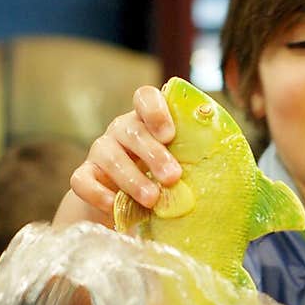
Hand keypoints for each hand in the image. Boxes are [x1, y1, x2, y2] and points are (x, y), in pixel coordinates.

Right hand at [57, 86, 183, 224]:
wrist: (123, 206)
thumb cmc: (159, 182)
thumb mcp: (178, 168)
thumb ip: (192, 163)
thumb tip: (222, 174)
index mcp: (146, 122)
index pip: (145, 98)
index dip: (156, 111)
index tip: (169, 135)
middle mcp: (121, 131)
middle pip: (132, 131)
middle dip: (154, 154)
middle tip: (173, 177)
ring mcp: (100, 152)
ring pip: (109, 156)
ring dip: (132, 178)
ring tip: (151, 199)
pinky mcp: (85, 176)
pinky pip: (83, 180)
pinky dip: (98, 193)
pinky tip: (114, 206)